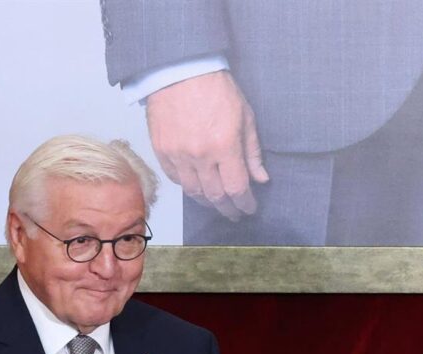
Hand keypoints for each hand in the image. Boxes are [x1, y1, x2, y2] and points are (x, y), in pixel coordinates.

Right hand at [145, 70, 268, 220]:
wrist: (179, 70)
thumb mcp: (245, 116)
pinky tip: (197, 186)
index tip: (249, 208)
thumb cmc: (216, 89)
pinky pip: (175, 178)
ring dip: (208, 202)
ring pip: (194, 192)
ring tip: (217, 204)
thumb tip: (261, 178)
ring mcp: (178, 154)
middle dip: (228, 209)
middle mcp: (200, 155)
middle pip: (216, 196)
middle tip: (234, 214)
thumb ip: (252, 151)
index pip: (237, 188)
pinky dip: (188, 186)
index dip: (245, 204)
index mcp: (224, 146)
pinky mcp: (161, 150)